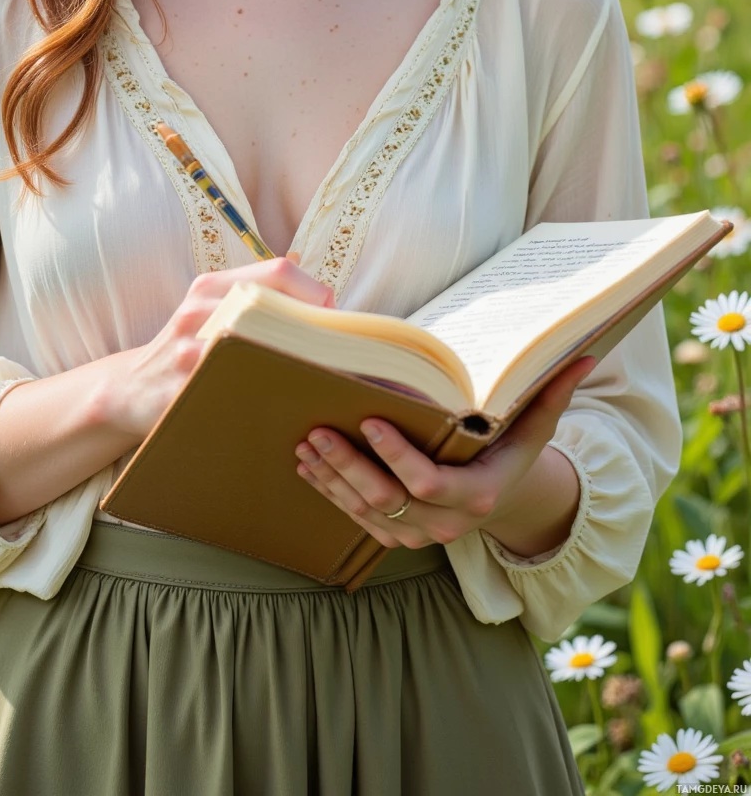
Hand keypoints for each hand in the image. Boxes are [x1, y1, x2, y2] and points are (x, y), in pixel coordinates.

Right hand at [109, 252, 334, 442]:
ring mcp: (188, 351)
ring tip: (319, 380)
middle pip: (275, 307)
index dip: (314, 291)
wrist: (129, 389)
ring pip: (259, 350)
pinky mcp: (181, 390)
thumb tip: (316, 282)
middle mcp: (199, 310)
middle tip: (336, 354)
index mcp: (212, 285)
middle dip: (313, 332)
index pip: (277, 270)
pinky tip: (283, 406)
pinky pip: (235, 391)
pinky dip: (265, 396)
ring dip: (296, 365)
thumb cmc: (187, 347)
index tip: (332, 316)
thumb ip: (258, 293)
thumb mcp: (212, 307)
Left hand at [293, 355, 596, 553]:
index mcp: (478, 496)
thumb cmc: (512, 450)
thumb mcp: (536, 426)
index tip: (370, 420)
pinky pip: (356, 520)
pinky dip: (329, 493)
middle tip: (319, 429)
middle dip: (350, 466)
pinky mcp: (397, 536)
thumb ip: (553, 392)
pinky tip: (306, 465)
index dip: (398, 458)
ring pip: (366, 513)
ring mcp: (419, 536)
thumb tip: (586, 354)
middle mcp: (447, 524)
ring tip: (305, 443)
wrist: (500, 501)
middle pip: (389, 500)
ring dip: (331, 480)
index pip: (431, 485)